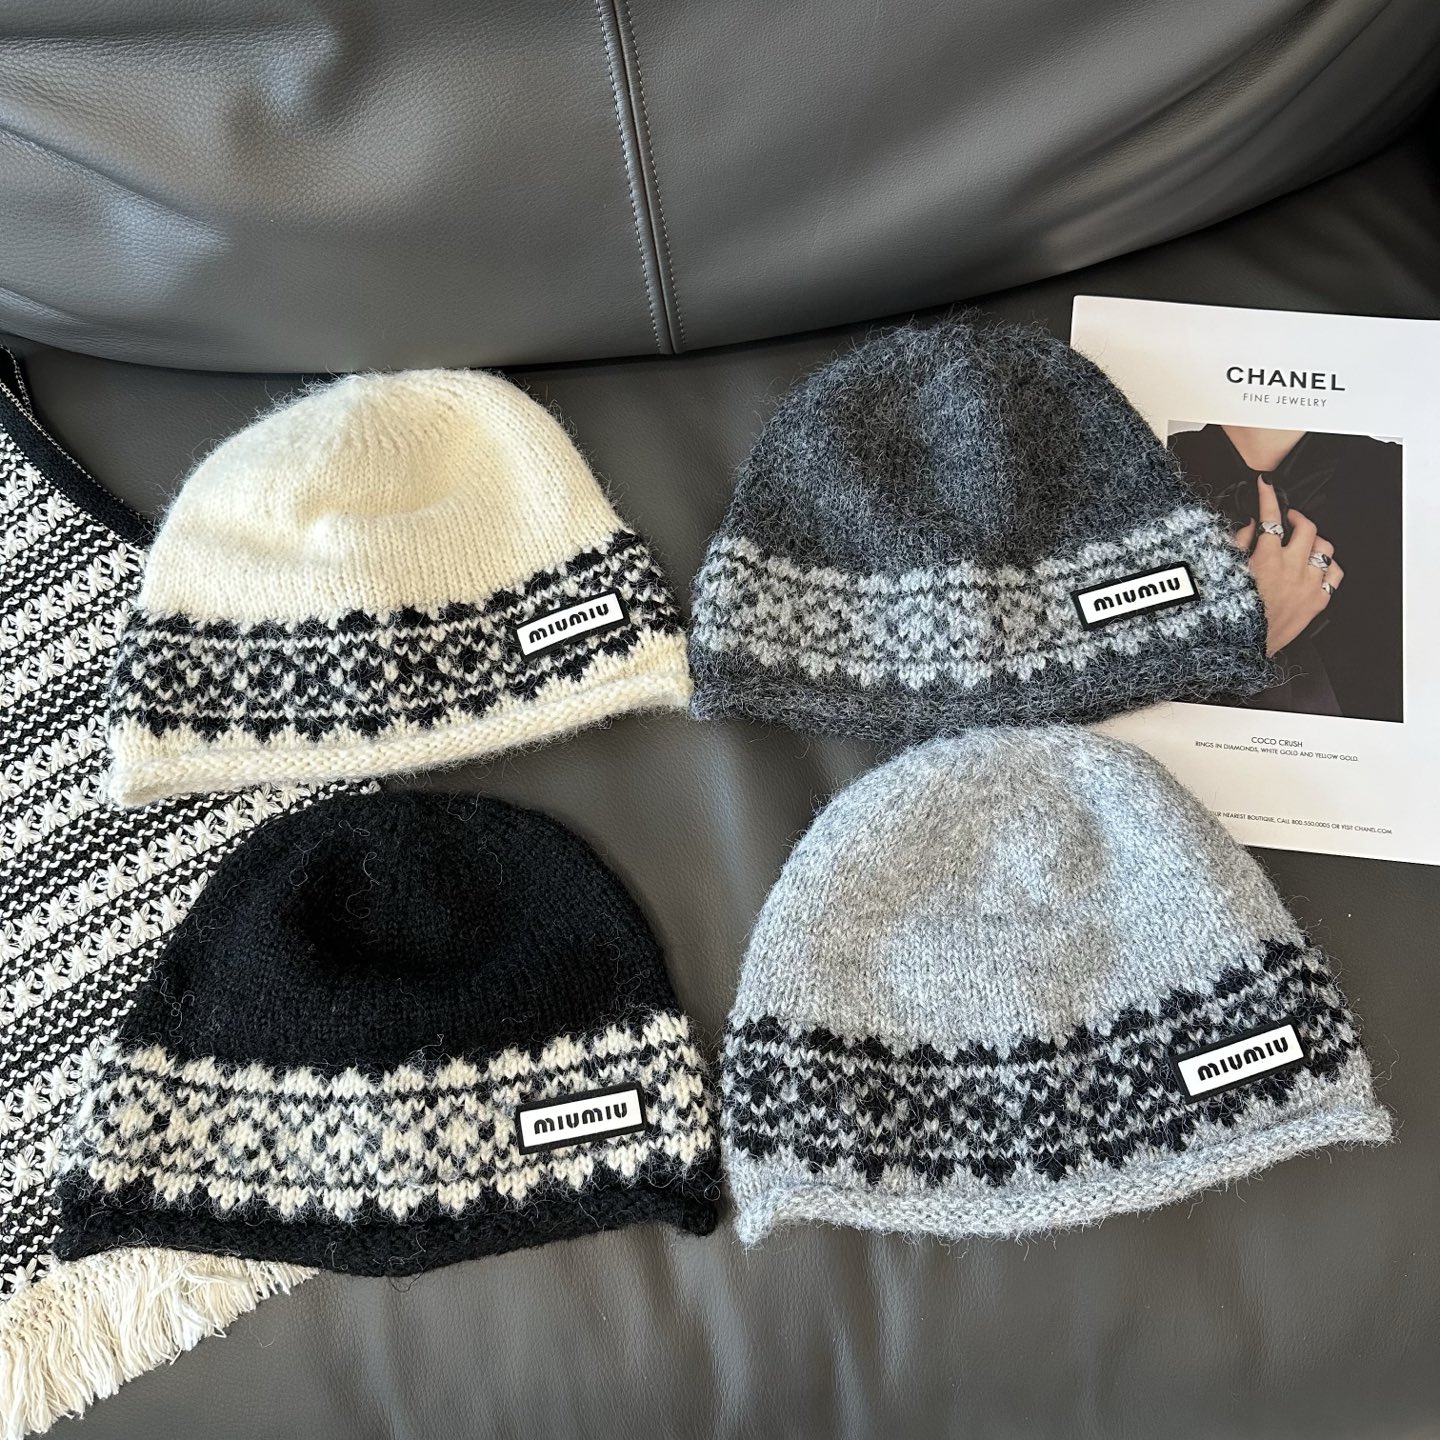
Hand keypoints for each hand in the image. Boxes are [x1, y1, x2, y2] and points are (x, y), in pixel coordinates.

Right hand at [1233, 476, 1342, 655]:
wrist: (1239, 647)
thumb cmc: (1229, 613)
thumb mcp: (1223, 572)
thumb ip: (1237, 544)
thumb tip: (1249, 526)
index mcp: (1266, 559)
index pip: (1271, 517)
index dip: (1268, 496)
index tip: (1266, 486)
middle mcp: (1291, 568)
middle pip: (1307, 528)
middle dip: (1297, 517)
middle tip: (1288, 518)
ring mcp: (1308, 584)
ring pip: (1325, 548)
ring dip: (1313, 541)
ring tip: (1303, 542)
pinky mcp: (1317, 601)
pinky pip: (1335, 574)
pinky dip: (1328, 565)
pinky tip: (1317, 565)